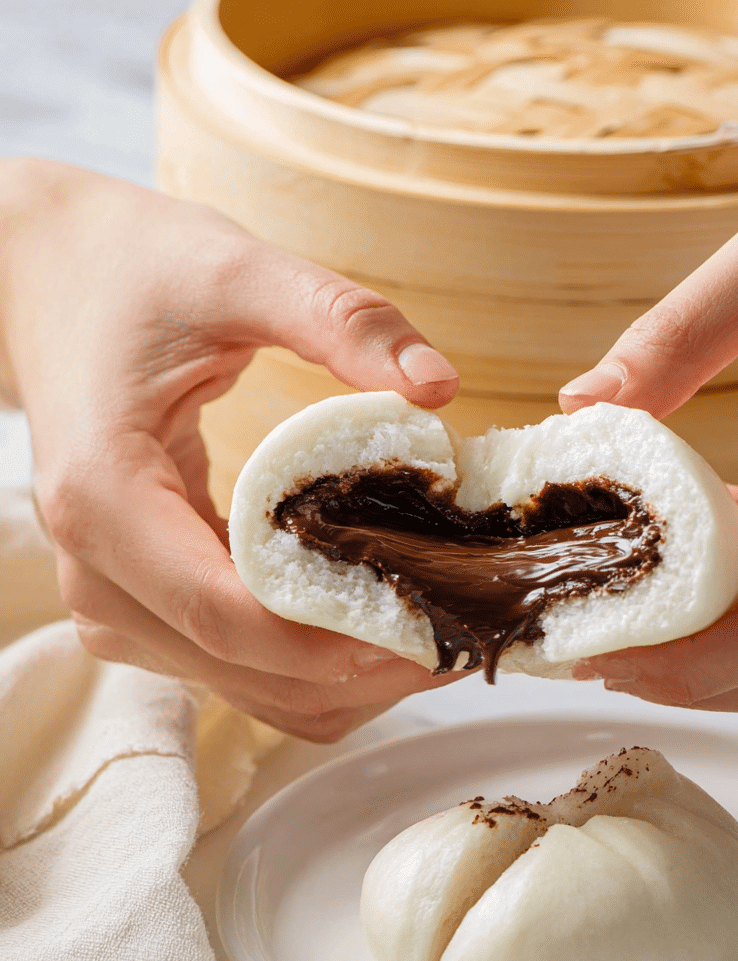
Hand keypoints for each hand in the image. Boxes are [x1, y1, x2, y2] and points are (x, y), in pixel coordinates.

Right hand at [1, 159, 461, 739]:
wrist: (49, 278)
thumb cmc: (133, 272)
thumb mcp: (236, 270)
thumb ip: (339, 319)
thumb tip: (437, 383)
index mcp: (106, 496)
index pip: (224, 612)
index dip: (334, 639)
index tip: (430, 626)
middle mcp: (98, 571)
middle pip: (243, 666)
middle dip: (359, 666)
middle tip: (464, 632)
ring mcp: (114, 599)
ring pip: (247, 688)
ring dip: (345, 679)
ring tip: (439, 633)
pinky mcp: (142, 604)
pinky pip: (238, 670)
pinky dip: (315, 667)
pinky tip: (382, 626)